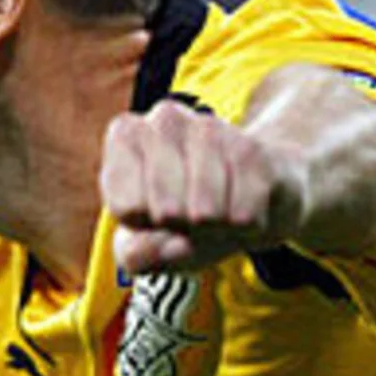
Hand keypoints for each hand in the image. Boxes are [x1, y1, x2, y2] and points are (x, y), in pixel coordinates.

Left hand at [99, 99, 306, 274]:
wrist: (247, 200)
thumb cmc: (185, 218)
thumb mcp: (149, 245)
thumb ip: (138, 255)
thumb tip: (163, 246)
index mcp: (125, 137)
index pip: (127, 206)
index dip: (144, 226)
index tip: (152, 213)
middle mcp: (164, 120)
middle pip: (167, 211)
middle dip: (182, 229)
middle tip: (189, 216)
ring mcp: (209, 127)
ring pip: (205, 213)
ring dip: (214, 229)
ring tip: (215, 213)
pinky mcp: (250, 148)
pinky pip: (242, 215)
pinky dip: (243, 228)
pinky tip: (240, 206)